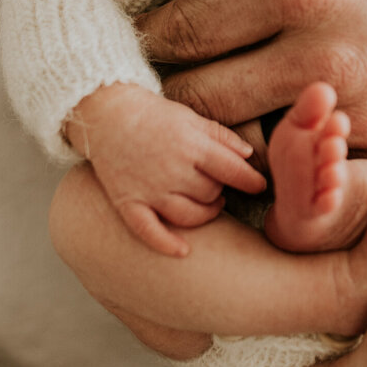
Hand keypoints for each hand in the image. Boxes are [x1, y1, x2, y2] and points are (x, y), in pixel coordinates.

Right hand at [65, 83, 265, 254]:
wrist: (106, 116)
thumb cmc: (154, 116)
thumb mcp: (191, 117)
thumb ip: (221, 136)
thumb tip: (249, 155)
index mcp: (191, 145)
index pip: (232, 171)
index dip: (251, 181)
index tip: (260, 186)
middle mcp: (172, 170)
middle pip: (211, 194)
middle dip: (219, 191)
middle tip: (216, 184)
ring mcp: (149, 189)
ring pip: (190, 216)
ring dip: (206, 214)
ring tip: (209, 206)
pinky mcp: (128, 203)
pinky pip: (149, 231)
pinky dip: (167, 244)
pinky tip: (183, 251)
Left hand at [138, 0, 366, 150]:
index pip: (173, 36)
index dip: (145, 44)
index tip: (144, 43)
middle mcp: (320, 57)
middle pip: (193, 110)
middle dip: (170, 105)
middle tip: (168, 93)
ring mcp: (361, 116)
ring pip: (248, 154)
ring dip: (229, 142)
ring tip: (227, 122)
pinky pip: (317, 177)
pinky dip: (297, 166)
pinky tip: (300, 142)